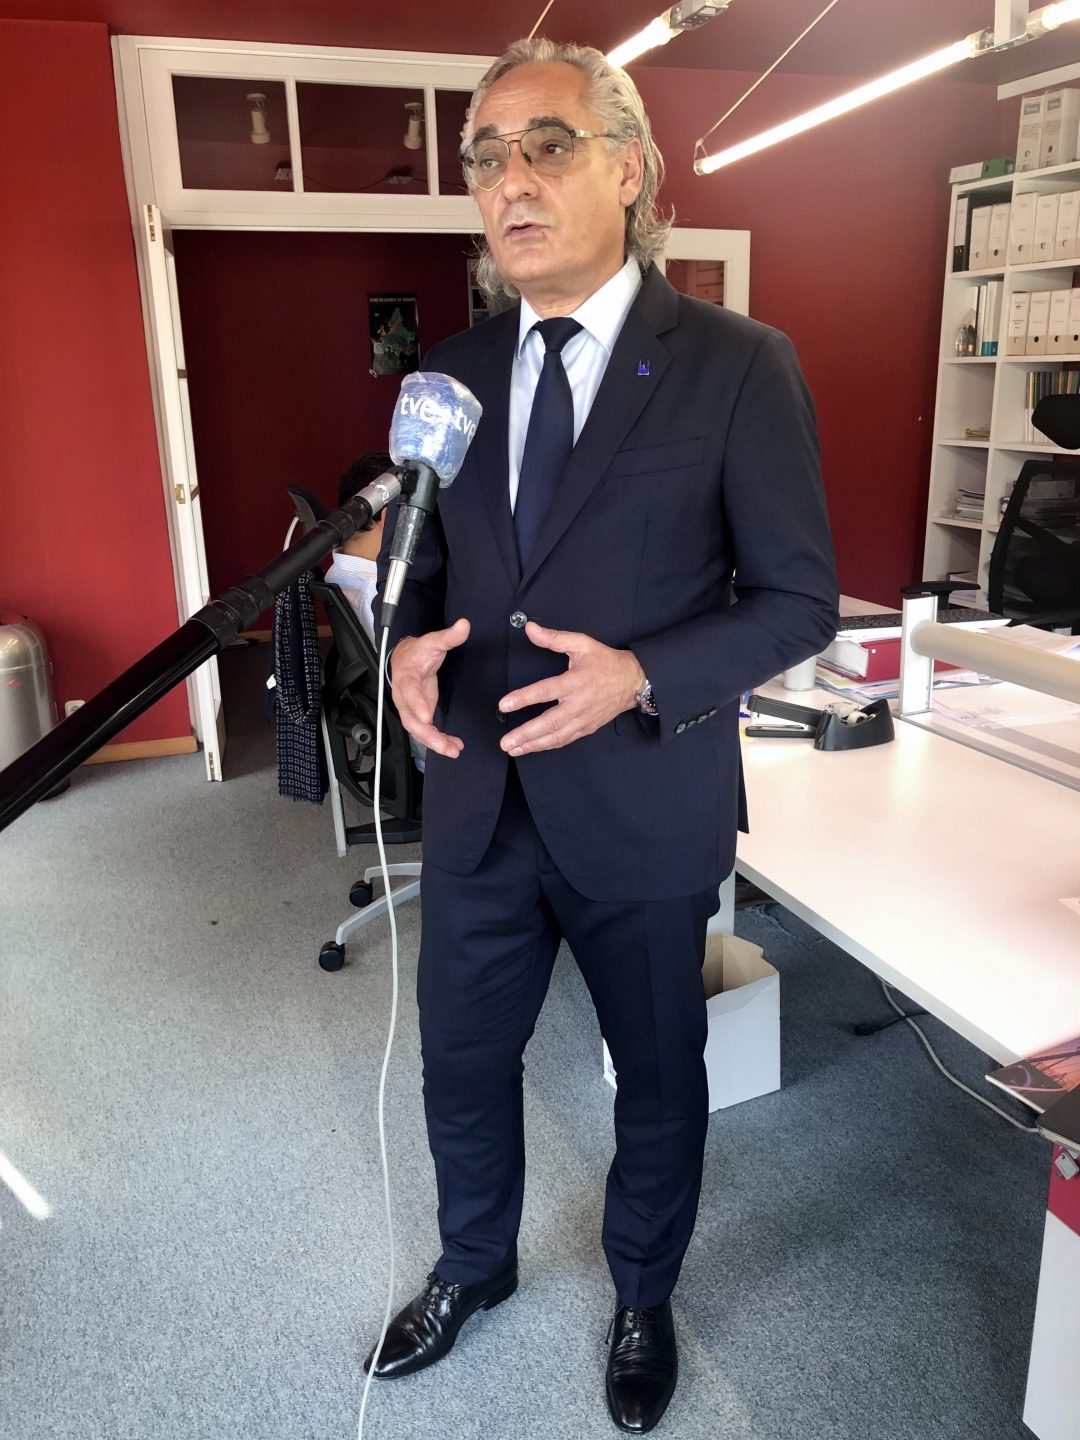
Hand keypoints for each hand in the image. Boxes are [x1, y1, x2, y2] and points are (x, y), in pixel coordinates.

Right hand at [390, 618, 469, 758]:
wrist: (404, 659)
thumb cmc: (418, 652)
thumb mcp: (433, 641)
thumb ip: (448, 636)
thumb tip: (465, 625)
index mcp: (406, 677)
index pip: (409, 692)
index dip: (417, 705)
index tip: (427, 717)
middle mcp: (404, 697)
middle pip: (410, 719)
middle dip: (427, 734)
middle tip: (443, 744)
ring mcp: (410, 708)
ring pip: (417, 730)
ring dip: (434, 742)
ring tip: (453, 751)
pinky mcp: (418, 714)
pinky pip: (425, 731)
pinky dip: (438, 741)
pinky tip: (454, 747)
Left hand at [497, 622, 643, 756]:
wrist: (633, 681)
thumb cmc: (605, 662)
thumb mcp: (581, 643)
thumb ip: (554, 638)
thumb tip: (529, 629)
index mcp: (575, 682)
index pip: (545, 691)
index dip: (523, 698)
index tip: (504, 705)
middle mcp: (579, 704)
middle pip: (549, 723)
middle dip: (525, 734)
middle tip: (505, 742)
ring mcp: (584, 719)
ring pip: (556, 737)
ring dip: (533, 745)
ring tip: (513, 749)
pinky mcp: (587, 728)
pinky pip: (565, 740)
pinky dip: (547, 746)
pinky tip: (532, 748)